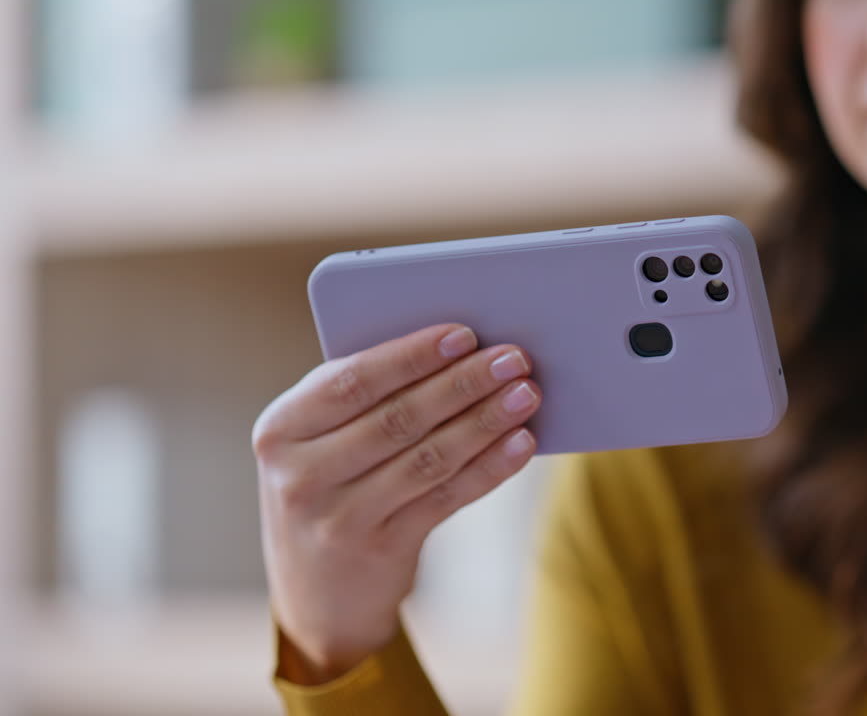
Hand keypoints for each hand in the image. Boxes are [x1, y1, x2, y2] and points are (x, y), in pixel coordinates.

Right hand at [253, 324, 540, 682]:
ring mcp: (338, 519)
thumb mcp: (320, 442)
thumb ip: (366, 398)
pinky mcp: (380, 550)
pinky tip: (522, 443)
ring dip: (485, 421)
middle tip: (513, 358)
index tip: (464, 334)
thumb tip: (458, 349)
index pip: (350, 381)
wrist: (315, 592)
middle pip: (397, 418)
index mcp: (280, 429)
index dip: (410, 356)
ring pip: (428, 458)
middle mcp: (300, 475)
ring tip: (526, 394)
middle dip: (462, 383)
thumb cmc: (330, 484)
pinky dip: (490, 467)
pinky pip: (446, 497)